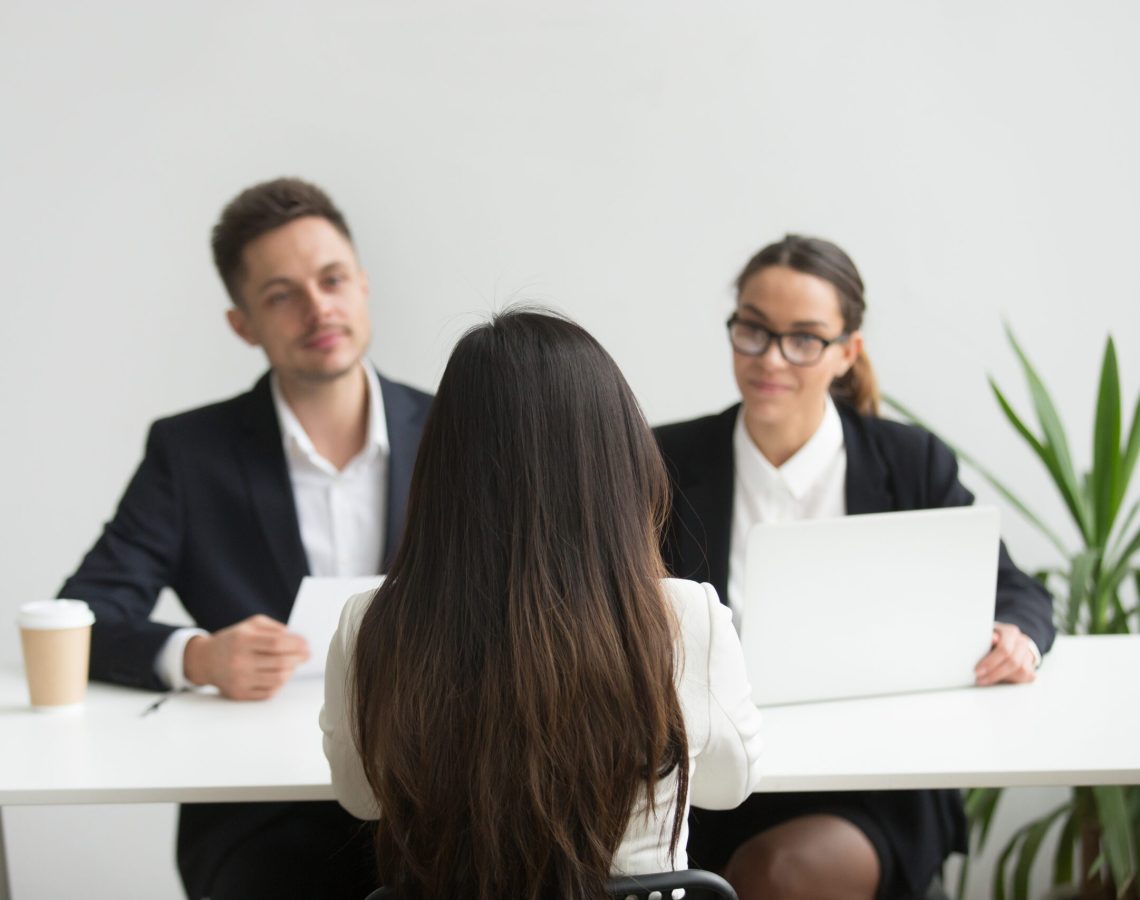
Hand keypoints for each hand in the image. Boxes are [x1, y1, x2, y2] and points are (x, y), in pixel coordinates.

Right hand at [183, 614, 309, 699]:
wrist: (205, 660)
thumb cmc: (234, 639)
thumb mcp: (250, 625)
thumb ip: (274, 628)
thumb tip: (297, 638)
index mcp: (243, 640)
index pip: (277, 643)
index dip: (296, 644)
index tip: (306, 644)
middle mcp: (240, 661)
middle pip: (280, 663)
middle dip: (298, 658)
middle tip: (306, 655)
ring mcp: (240, 680)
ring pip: (278, 679)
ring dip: (291, 671)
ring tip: (292, 664)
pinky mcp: (239, 694)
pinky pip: (269, 692)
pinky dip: (279, 684)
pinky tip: (279, 675)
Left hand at [974, 622, 1036, 685]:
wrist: (1008, 642)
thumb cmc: (992, 640)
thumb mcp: (986, 635)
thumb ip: (987, 638)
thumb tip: (992, 639)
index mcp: (1010, 632)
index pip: (1004, 649)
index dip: (990, 662)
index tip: (977, 671)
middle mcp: (1022, 642)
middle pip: (1013, 662)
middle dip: (994, 673)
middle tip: (980, 679)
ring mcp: (1029, 654)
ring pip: (1022, 671)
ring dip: (1003, 678)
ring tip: (986, 680)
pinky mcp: (1032, 667)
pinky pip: (1026, 677)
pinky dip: (1012, 681)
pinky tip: (999, 680)